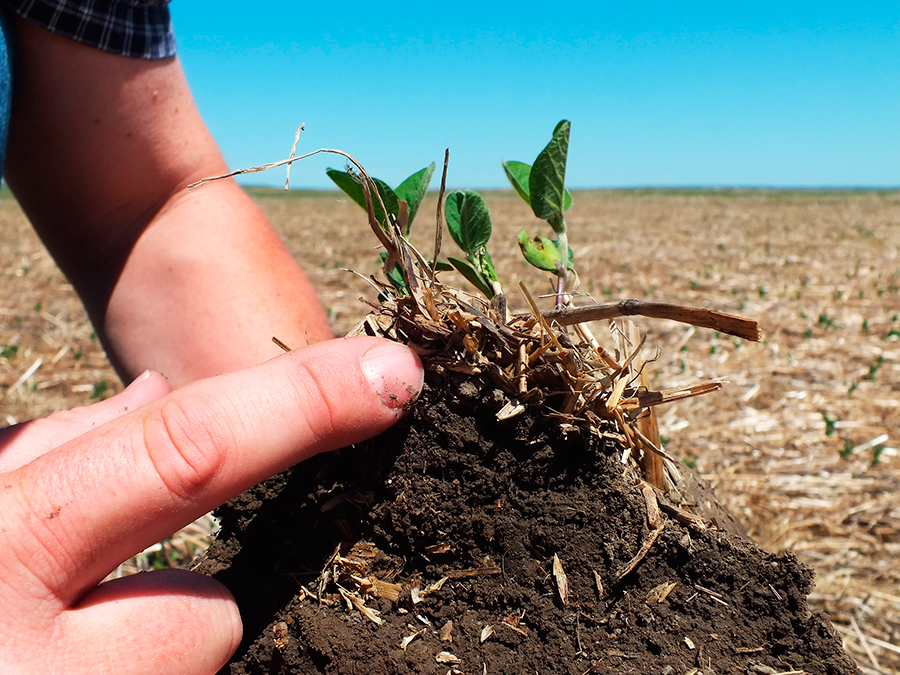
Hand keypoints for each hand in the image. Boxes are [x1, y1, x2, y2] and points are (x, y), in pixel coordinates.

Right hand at [0, 337, 422, 673]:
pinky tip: (52, 659)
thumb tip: (161, 396)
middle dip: (173, 617)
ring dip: (124, 665)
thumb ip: (53, 452)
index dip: (300, 405)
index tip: (390, 376)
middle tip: (73, 625)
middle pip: (204, 618)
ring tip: (30, 658)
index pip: (180, 453)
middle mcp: (26, 656)